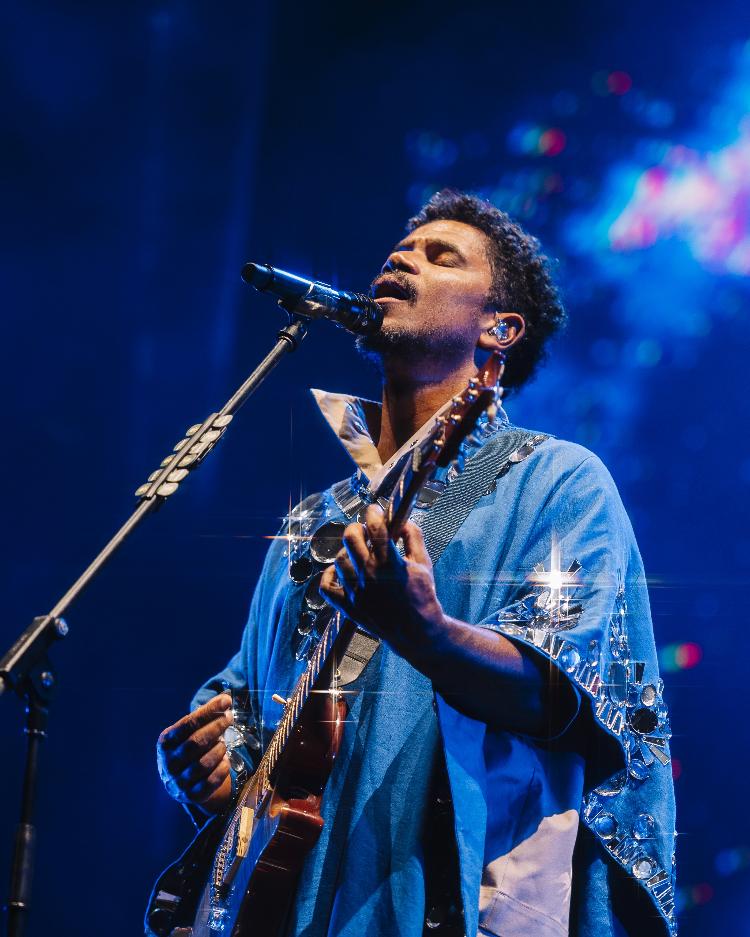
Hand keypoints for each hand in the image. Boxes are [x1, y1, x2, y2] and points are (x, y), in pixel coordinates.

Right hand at [157, 693, 233, 813]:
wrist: (179, 782)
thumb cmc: (187, 749)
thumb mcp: (186, 733)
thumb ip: (202, 718)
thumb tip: (225, 700)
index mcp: (165, 743)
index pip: (188, 723)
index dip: (208, 711)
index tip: (226, 700)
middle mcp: (168, 763)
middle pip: (196, 742)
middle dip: (216, 727)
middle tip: (230, 717)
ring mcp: (178, 782)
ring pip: (203, 764)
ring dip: (219, 750)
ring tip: (224, 743)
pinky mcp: (191, 796)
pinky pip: (210, 782)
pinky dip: (222, 769)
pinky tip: (226, 760)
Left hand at [319, 504, 446, 661]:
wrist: (417, 632)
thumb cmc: (422, 597)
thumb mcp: (424, 563)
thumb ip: (414, 537)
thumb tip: (403, 521)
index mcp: (389, 563)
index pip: (376, 528)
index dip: (374, 514)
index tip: (375, 510)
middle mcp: (370, 575)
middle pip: (350, 538)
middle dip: (357, 528)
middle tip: (364, 530)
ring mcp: (356, 592)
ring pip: (339, 560)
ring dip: (348, 552)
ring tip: (358, 553)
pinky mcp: (349, 606)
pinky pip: (326, 587)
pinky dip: (328, 576)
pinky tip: (339, 571)